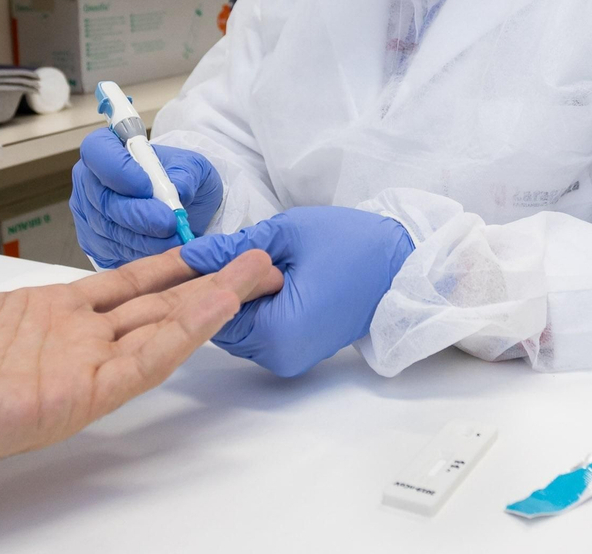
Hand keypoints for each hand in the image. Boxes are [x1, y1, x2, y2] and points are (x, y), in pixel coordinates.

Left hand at [0, 219, 278, 520]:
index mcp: (28, 315)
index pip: (116, 290)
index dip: (164, 267)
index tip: (206, 246)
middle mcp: (56, 344)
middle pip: (150, 310)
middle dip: (206, 284)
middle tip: (259, 258)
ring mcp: (62, 372)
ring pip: (154, 335)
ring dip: (208, 305)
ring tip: (257, 274)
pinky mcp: (59, 399)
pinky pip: (133, 367)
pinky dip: (177, 337)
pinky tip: (213, 308)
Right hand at [70, 128, 222, 267]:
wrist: (179, 205)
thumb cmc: (180, 178)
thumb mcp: (194, 167)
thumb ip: (186, 174)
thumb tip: (179, 191)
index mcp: (107, 147)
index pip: (97, 151)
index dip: (118, 169)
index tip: (147, 186)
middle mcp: (90, 180)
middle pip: (103, 198)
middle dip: (137, 214)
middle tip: (168, 222)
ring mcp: (88, 213)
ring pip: (109, 229)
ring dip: (144, 237)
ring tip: (174, 238)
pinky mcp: (94, 243)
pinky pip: (112, 251)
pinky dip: (140, 252)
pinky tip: (162, 249)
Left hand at [180, 206, 415, 376]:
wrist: (400, 263)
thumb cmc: (351, 244)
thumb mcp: (286, 234)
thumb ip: (233, 248)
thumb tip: (191, 256)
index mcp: (277, 332)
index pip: (212, 311)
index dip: (206, 279)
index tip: (203, 250)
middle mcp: (280, 356)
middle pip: (223, 323)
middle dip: (222, 290)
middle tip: (230, 251)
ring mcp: (290, 359)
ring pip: (240, 327)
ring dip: (241, 298)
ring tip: (258, 263)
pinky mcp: (298, 353)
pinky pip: (261, 331)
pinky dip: (258, 306)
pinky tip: (271, 280)